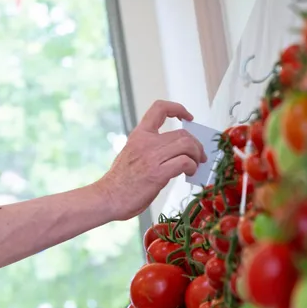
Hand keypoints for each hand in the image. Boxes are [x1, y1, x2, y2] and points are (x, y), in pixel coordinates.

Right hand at [95, 100, 206, 220]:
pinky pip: (185, 162)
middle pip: (182, 133)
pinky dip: (192, 167)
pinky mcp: (158, 173)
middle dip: (196, 144)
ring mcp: (152, 157)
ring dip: (197, 155)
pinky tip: (189, 173)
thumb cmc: (119, 183)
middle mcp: (146, 142)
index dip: (178, 108)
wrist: (106, 198)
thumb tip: (173, 154)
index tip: (188, 117)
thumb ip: (148, 149)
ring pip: (187, 144)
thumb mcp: (130, 154)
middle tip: (200, 156)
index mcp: (138, 135)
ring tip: (195, 166)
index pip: (159, 109)